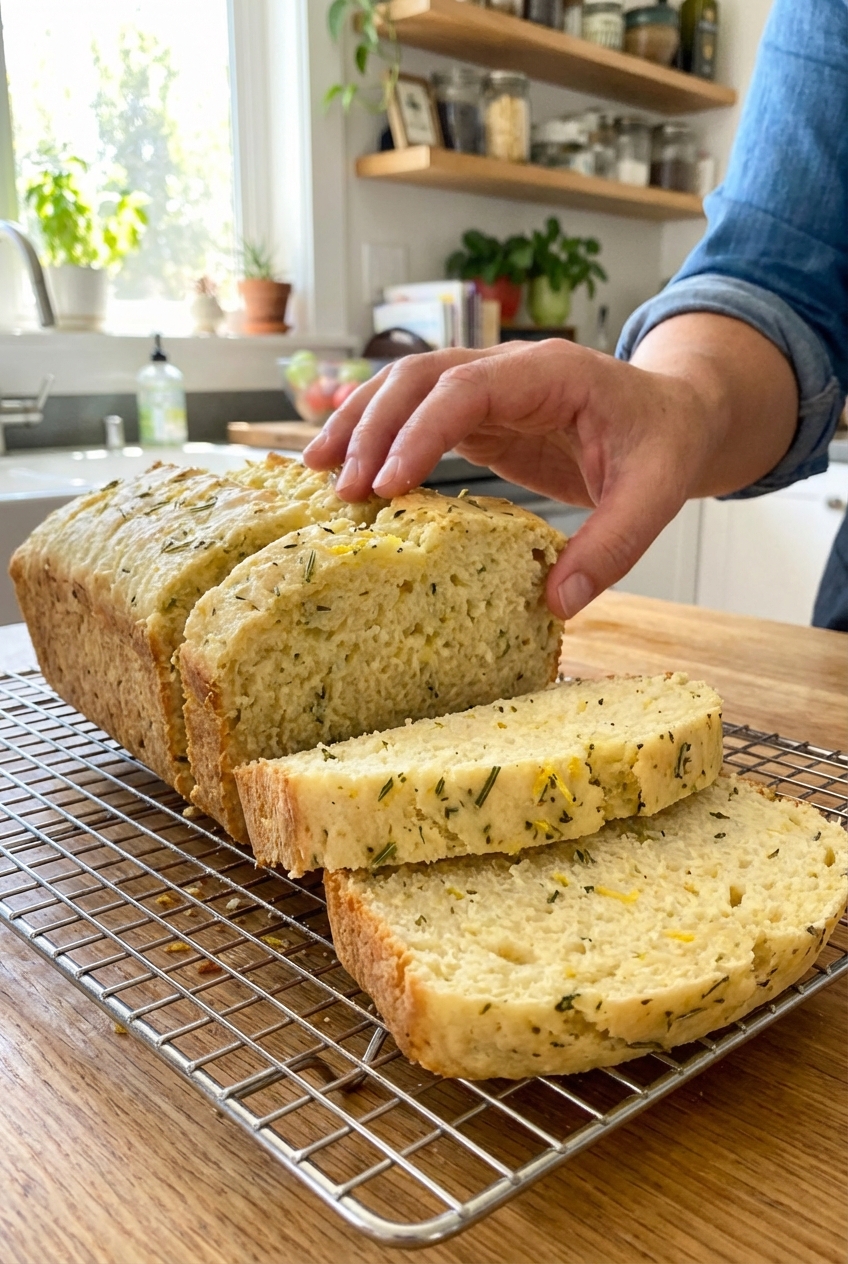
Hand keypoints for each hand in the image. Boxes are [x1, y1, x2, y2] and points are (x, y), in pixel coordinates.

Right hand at [304, 319, 796, 618]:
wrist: (676, 413)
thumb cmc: (665, 444)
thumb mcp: (655, 496)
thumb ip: (612, 547)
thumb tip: (557, 605)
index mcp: (550, 373)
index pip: (467, 389)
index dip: (421, 433)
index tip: (389, 486)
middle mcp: (508, 370)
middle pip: (417, 378)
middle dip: (372, 430)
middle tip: (341, 494)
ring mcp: (488, 389)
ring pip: (403, 388)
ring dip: (357, 425)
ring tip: (313, 475)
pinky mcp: (479, 415)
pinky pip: (415, 416)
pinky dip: (375, 437)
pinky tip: (345, 471)